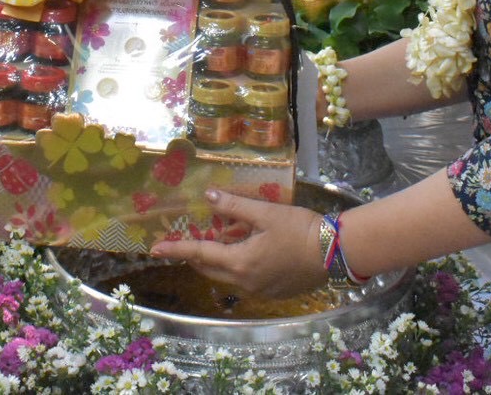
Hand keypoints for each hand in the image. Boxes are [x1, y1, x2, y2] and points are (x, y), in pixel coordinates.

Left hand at [151, 190, 326, 298]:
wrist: (335, 253)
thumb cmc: (301, 230)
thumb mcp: (266, 213)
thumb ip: (235, 206)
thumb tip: (208, 198)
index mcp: (239, 262)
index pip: (199, 254)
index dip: (176, 249)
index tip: (154, 248)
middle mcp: (245, 282)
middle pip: (210, 269)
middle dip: (194, 256)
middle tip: (185, 242)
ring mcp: (259, 291)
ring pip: (227, 276)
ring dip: (218, 260)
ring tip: (217, 241)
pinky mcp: (273, 293)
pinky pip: (245, 281)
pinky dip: (237, 267)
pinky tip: (247, 251)